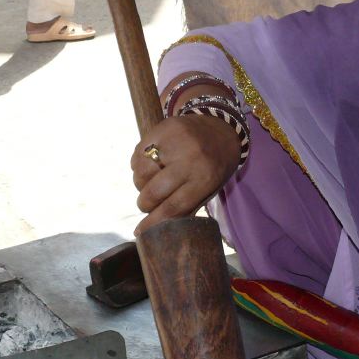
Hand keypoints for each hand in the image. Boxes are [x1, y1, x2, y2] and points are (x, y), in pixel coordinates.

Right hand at [132, 115, 240, 234]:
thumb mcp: (210, 188)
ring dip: (140, 185)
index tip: (139, 232)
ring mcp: (173, 141)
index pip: (174, 206)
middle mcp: (188, 159)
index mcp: (204, 178)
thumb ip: (187, 207)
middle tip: (147, 205)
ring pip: (141, 173)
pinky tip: (148, 167)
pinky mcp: (160, 129)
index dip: (154, 222)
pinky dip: (138, 166)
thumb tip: (159, 227)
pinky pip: (137, 155)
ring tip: (150, 184)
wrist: (220, 127)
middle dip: (145, 204)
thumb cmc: (215, 164)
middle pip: (154, 192)